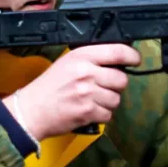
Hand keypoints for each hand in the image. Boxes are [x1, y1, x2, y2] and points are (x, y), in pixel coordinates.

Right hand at [5, 44, 141, 140]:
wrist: (31, 110)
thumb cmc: (49, 87)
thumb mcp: (68, 63)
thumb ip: (91, 60)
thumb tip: (117, 62)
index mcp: (81, 56)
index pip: (117, 51)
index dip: (132, 56)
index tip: (135, 60)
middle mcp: (86, 72)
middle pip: (121, 79)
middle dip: (116, 85)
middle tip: (103, 87)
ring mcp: (88, 93)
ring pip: (116, 99)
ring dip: (108, 102)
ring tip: (92, 101)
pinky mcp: (88, 111)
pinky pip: (108, 114)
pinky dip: (101, 115)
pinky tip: (88, 111)